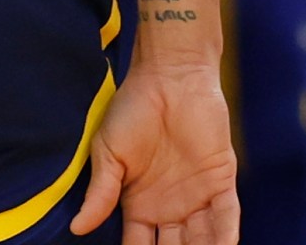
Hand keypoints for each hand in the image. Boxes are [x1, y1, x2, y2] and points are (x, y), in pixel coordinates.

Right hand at [70, 60, 240, 244]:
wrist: (168, 75)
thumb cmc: (132, 109)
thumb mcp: (109, 153)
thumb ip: (100, 193)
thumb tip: (78, 228)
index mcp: (139, 206)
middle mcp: (169, 207)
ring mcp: (196, 195)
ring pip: (202, 239)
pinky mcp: (220, 178)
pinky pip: (227, 213)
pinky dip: (226, 234)